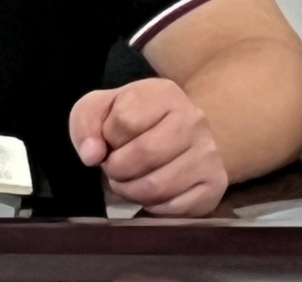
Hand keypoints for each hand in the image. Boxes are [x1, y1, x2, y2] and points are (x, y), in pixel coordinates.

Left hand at [69, 78, 226, 215]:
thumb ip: (86, 123)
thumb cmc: (132, 122)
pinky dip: (153, 207)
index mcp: (164, 93)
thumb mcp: (101, 110)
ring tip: (129, 182)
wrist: (177, 138)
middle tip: (115, 170)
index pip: (124, 120)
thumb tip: (92, 154)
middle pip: (144, 154)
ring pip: (158, 186)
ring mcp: (208, 152)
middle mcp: (193, 118)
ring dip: (131, 192)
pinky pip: (174, 209)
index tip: (110, 141)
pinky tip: (152, 193)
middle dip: (117, 170)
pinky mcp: (215, 184)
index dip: (107, 138)